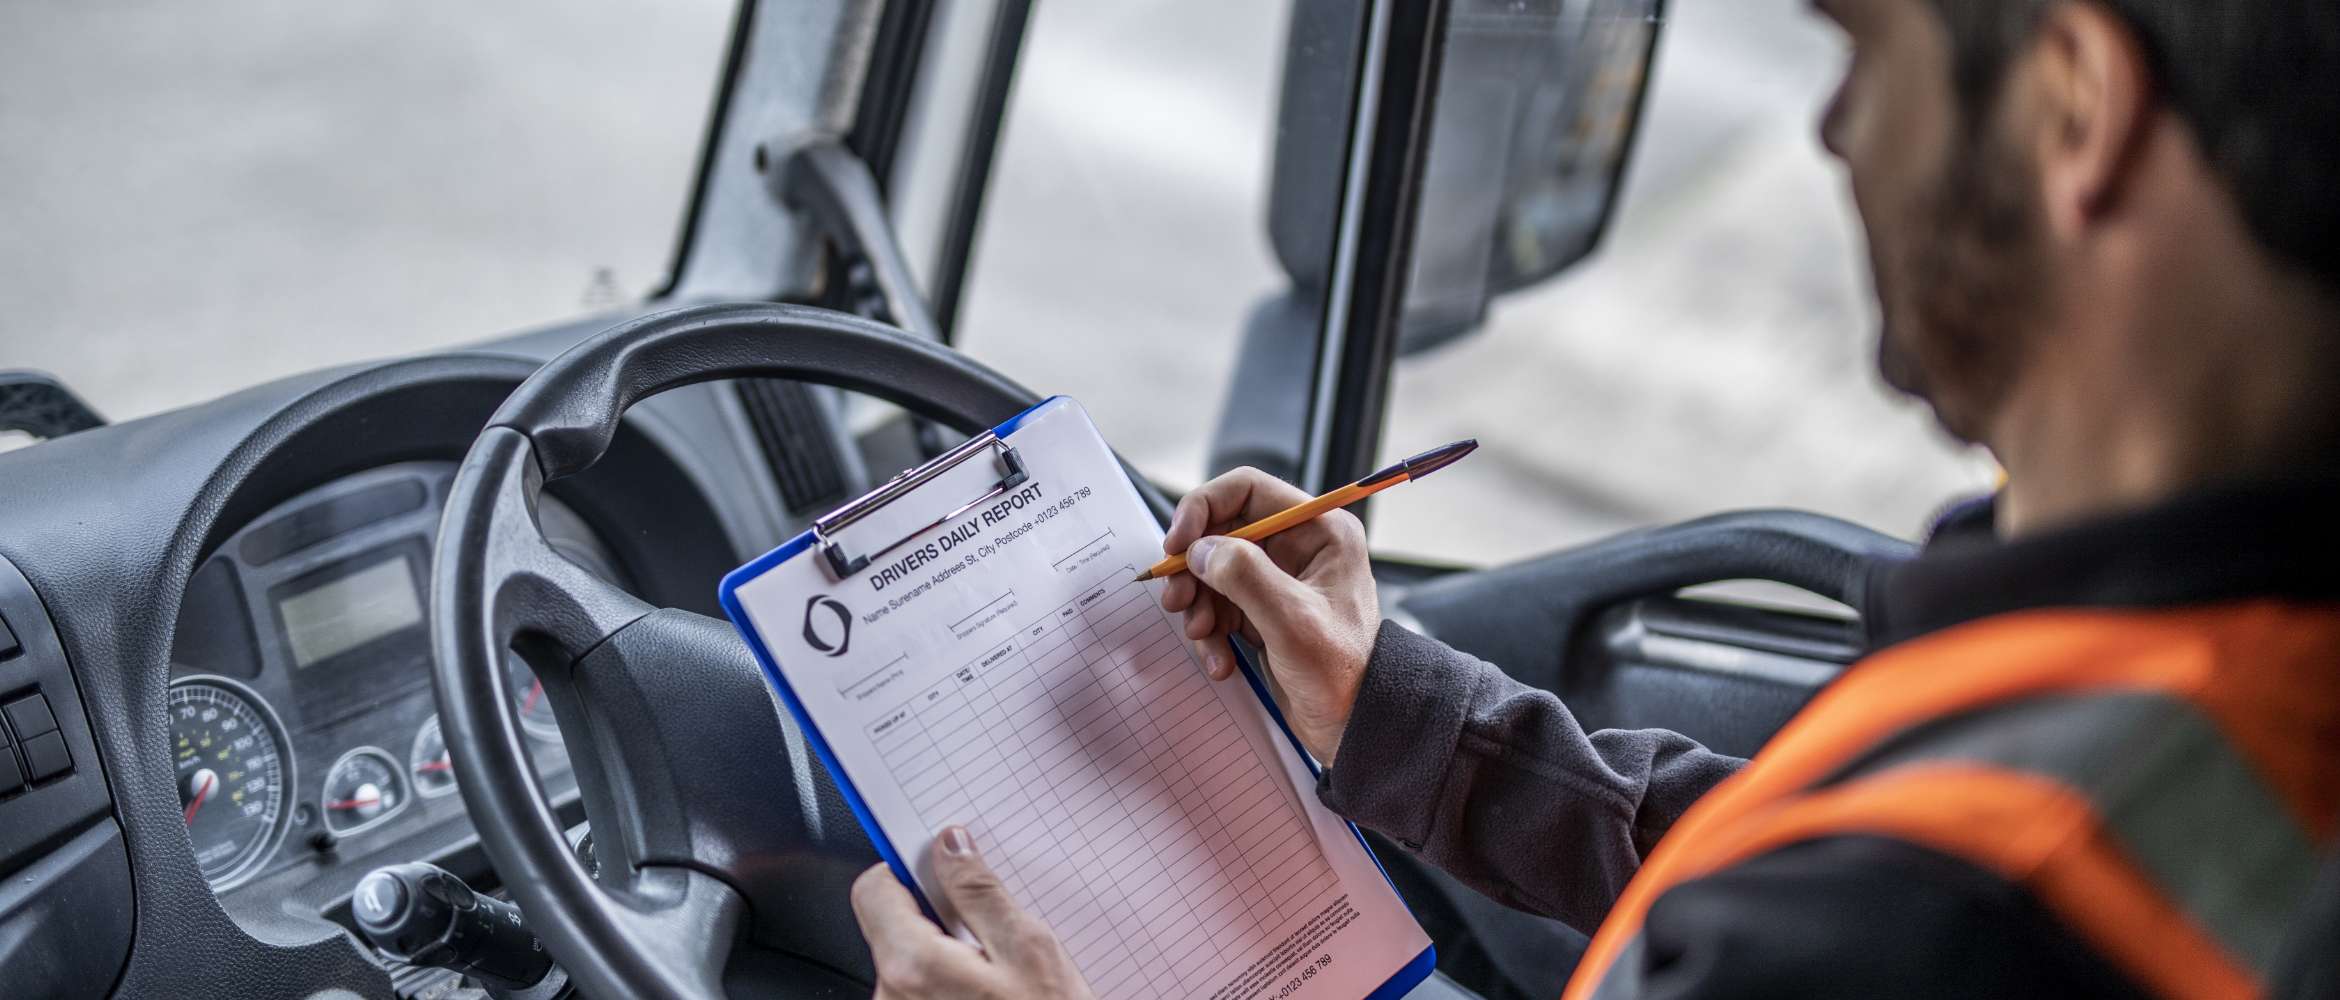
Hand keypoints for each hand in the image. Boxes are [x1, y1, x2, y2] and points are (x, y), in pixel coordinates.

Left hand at [851, 827, 1094, 999]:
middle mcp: (891, 998)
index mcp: (912, 966)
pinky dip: (946, 984)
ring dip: (945, 956)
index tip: (939, 868)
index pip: (873, 888)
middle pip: (891, 925)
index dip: (907, 870)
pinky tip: (986, 997)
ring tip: (996, 975)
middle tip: (988, 932)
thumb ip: (981, 892)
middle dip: (936, 917)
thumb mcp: (1029, 950)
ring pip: (907, 961)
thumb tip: (949, 846)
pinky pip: (918, 991)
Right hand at [1158, 467, 1378, 763]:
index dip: (1203, 509)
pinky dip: (1210, 633)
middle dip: (1194, 569)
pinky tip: (1220, 661)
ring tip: (1204, 639)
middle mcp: (1298, 548)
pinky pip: (1219, 608)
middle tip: (1178, 602)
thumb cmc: (1342, 673)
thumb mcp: (1292, 620)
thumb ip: (1245, 576)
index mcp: (1318, 531)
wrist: (1357, 727)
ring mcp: (1278, 581)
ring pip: (1213, 573)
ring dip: (1199, 607)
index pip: (1246, 491)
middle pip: (1221, 533)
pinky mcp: (1264, 612)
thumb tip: (1201, 550)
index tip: (1176, 546)